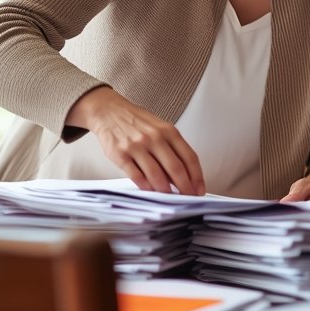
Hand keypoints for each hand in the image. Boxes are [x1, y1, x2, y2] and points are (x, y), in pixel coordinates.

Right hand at [66, 86, 205, 195]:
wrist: (109, 112)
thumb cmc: (138, 122)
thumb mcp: (160, 128)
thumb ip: (173, 149)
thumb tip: (184, 176)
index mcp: (169, 131)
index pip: (189, 158)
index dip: (197, 177)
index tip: (199, 190)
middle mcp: (154, 138)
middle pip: (175, 168)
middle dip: (185, 187)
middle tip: (188, 198)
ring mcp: (137, 146)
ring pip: (156, 175)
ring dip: (166, 191)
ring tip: (170, 198)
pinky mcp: (120, 154)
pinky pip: (137, 176)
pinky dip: (146, 187)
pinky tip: (151, 191)